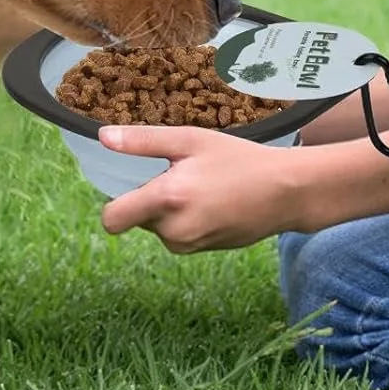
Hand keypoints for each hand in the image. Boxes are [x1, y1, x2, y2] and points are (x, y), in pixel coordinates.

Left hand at [97, 125, 301, 252]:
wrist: (285, 193)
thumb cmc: (238, 159)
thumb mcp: (190, 140)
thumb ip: (143, 141)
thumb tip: (103, 137)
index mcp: (166, 200)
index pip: (112, 219)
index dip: (113, 203)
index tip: (130, 183)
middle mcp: (173, 230)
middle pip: (137, 219)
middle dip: (149, 199)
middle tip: (181, 174)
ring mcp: (189, 245)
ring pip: (158, 227)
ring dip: (168, 210)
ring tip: (201, 186)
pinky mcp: (203, 252)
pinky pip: (178, 235)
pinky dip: (186, 220)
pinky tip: (212, 201)